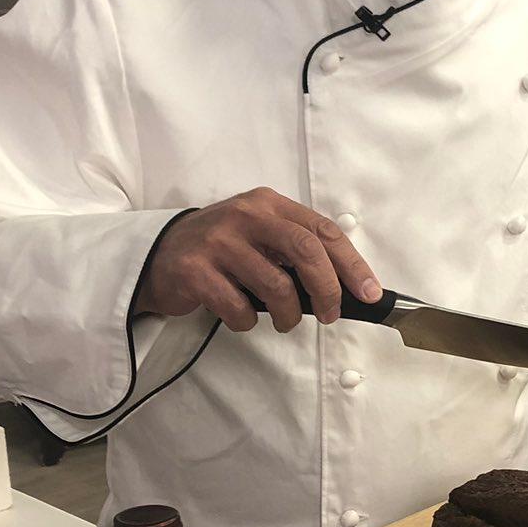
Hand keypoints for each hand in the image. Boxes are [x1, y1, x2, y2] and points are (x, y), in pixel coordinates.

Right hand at [137, 188, 381, 332]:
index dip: (352, 264)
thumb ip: (296, 250)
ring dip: (288, 315)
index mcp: (268, 204)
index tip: (370, 293)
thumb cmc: (222, 250)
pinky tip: (242, 317)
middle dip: (327, 289)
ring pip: (276, 286)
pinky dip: (248, 322)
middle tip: (331, 315)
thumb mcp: (260, 235)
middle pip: (305, 252)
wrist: (158, 255)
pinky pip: (239, 308)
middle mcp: (245, 216)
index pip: (323, 231)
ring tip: (284, 321)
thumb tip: (346, 287)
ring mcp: (218, 242)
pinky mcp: (195, 272)